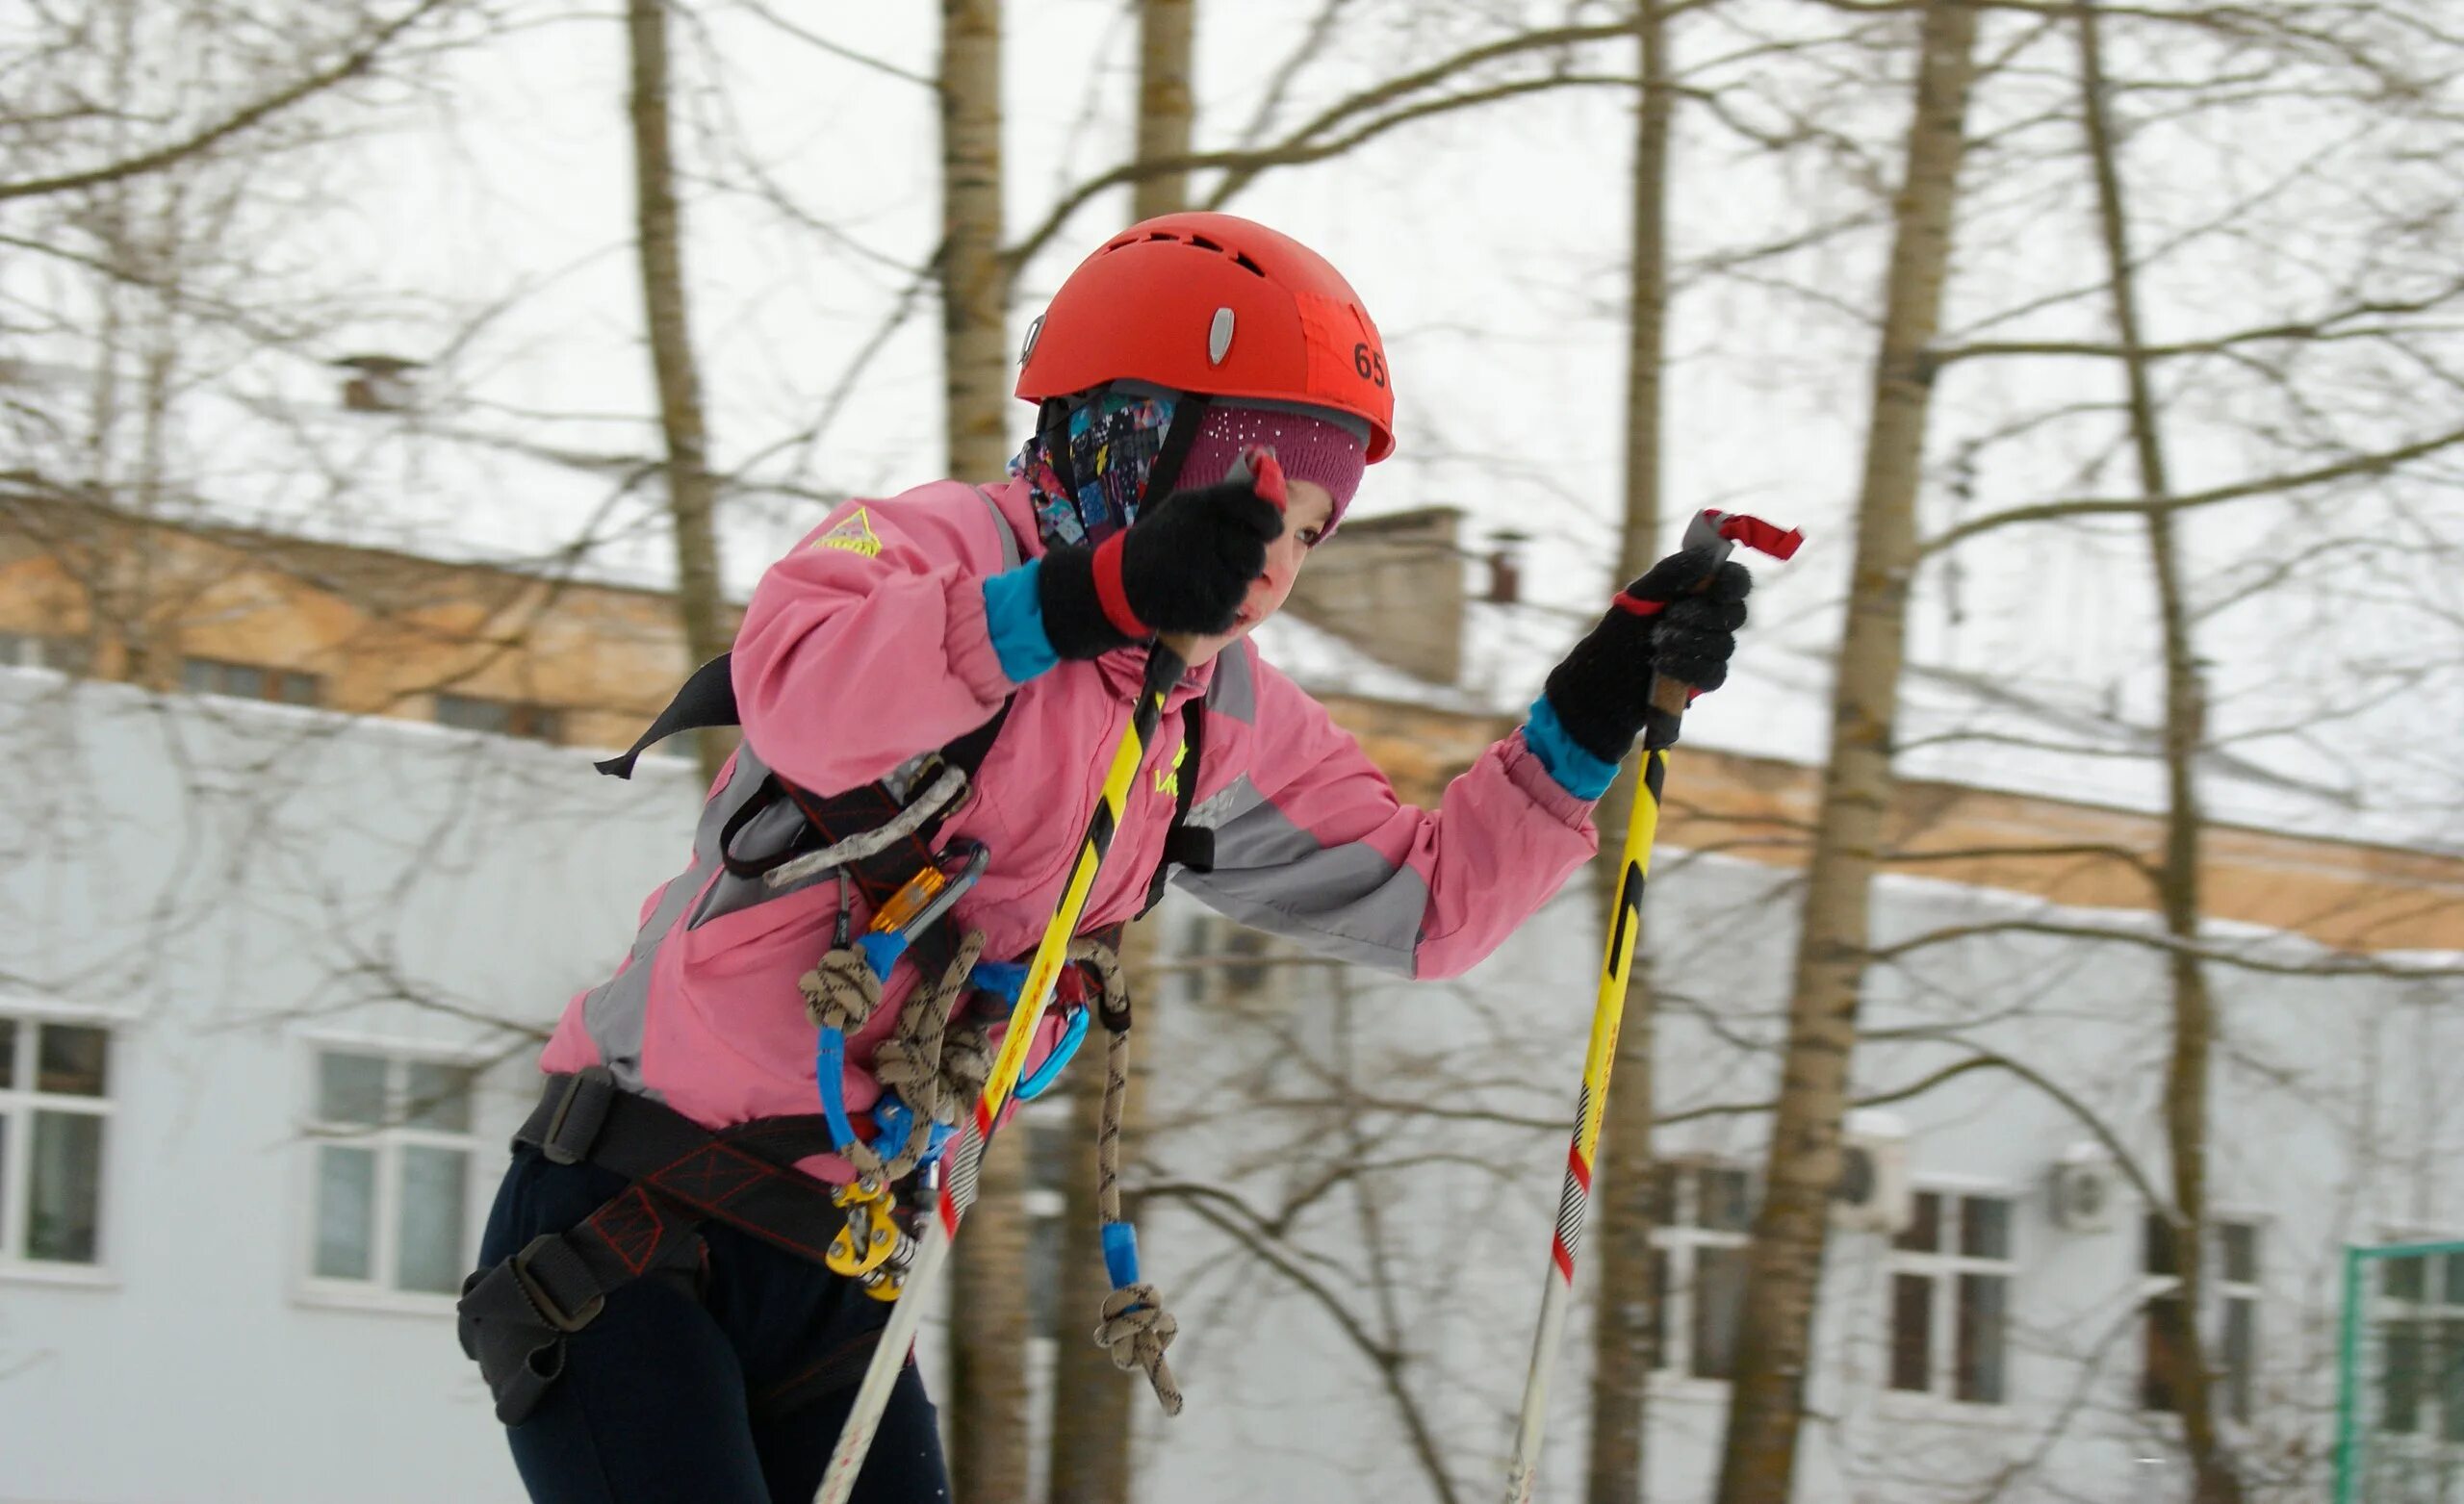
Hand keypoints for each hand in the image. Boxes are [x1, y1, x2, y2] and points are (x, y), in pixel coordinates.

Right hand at [1038, 454, 1287, 658]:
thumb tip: (1274, 497)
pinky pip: (1227, 614)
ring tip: (1204, 582)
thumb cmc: (1162, 538)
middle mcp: (1205, 537)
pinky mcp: (1198, 610)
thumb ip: (1230, 500)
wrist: (1118, 579)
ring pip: (1241, 589)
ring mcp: (1200, 576)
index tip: (1267, 531)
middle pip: (1255, 556)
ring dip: (1229, 589)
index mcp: (1206, 506)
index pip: (1265, 513)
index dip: (1270, 524)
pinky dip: (1216, 613)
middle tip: (1227, 561)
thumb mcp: (1189, 505)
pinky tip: (1196, 600)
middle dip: (1246, 562)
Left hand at [1543, 545, 1751, 756]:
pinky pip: (1714, 673)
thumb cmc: (1618, 634)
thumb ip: (1669, 573)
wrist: (1600, 681)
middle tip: (1671, 617)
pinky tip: (1662, 663)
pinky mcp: (1703, 680)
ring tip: (1658, 643)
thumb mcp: (1637, 597)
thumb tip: (1705, 556)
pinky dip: (1688, 667)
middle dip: (1703, 616)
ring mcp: (1709, 651)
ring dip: (1690, 642)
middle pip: (1736, 613)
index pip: (1734, 581)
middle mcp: (1709, 620)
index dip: (1733, 583)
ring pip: (1724, 645)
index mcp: (1698, 593)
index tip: (1717, 589)